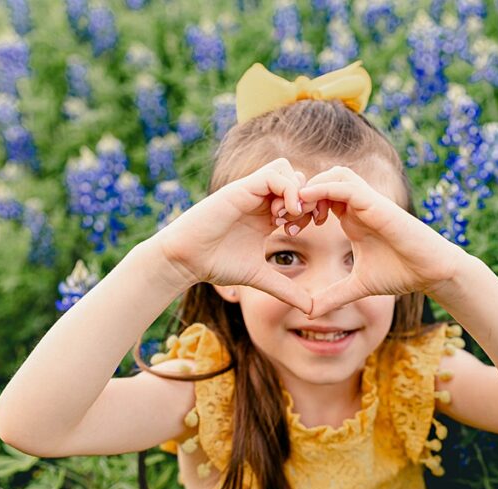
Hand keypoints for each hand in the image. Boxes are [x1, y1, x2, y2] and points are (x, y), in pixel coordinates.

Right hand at [156, 158, 314, 312]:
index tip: (306, 231)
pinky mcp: (240, 189)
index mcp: (266, 215)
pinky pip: (273, 174)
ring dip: (295, 192)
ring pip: (286, 170)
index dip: (309, 211)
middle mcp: (260, 200)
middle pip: (297, 179)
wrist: (186, 259)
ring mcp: (250, 192)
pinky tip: (283, 216)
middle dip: (307, 199)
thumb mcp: (261, 278)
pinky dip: (286, 190)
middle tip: (301, 224)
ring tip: (289, 219)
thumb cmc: (217, 265)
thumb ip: (286, 290)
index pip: (299, 198)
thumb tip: (311, 309)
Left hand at [295, 165, 469, 317]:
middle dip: (300, 194)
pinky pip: (347, 185)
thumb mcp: (358, 286)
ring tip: (298, 212)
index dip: (299, 208)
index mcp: (352, 217)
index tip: (286, 229)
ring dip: (313, 187)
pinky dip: (325, 189)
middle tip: (285, 218)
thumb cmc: (401, 274)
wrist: (431, 272)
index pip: (319, 198)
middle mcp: (359, 205)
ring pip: (334, 174)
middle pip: (322, 180)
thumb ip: (333, 296)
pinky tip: (310, 204)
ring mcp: (369, 202)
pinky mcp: (378, 203)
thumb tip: (311, 314)